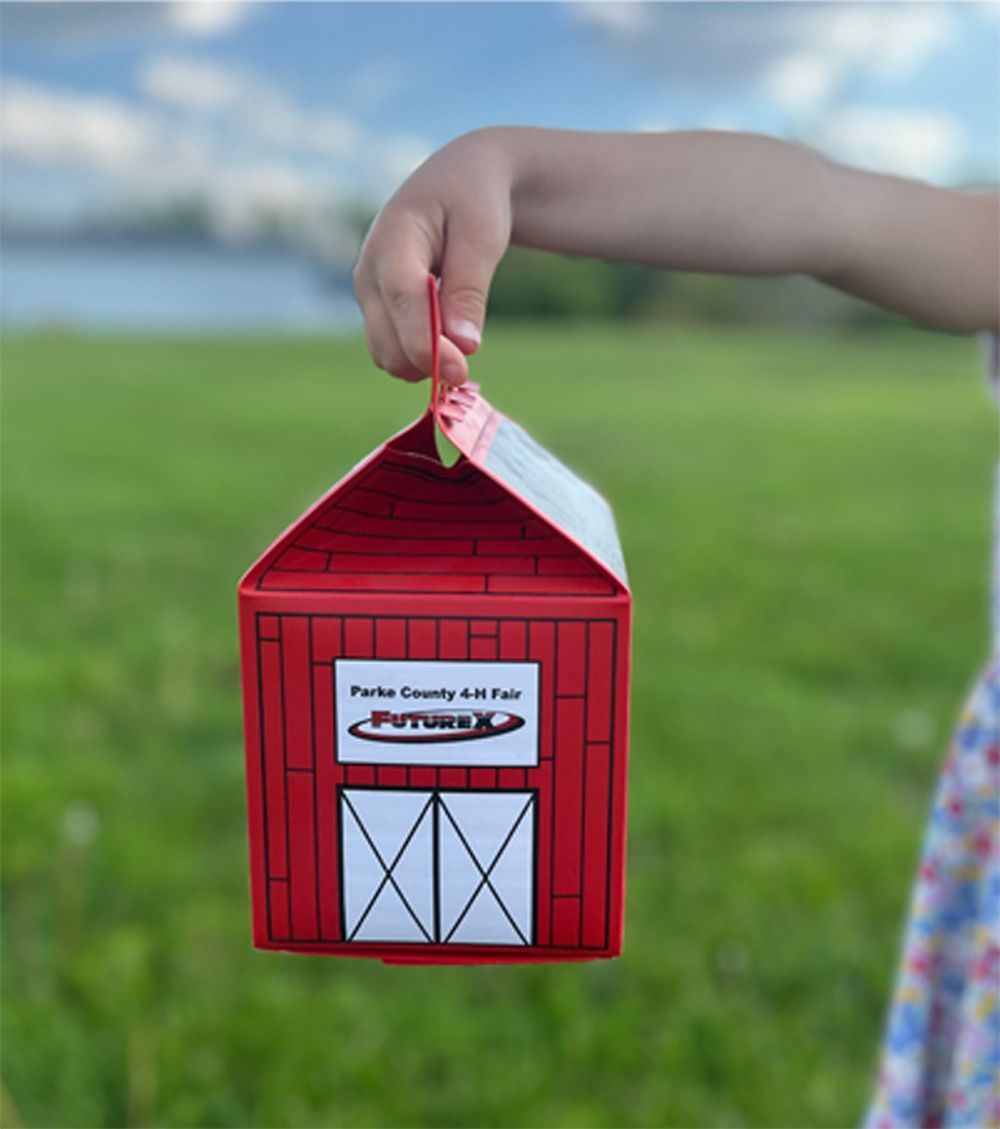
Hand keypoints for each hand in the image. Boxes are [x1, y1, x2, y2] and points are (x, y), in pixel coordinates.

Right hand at [353, 129, 513, 385]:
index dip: (429, 345)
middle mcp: (369, 272)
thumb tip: (464, 347)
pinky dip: (419, 359)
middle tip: (469, 360)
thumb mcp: (482, 236)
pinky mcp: (377, 310)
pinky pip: (392, 352)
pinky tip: (446, 340)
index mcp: (392, 241)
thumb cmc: (475, 201)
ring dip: (424, 363)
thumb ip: (469, 290)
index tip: (460, 372)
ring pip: (388, 356)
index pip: (403, 303)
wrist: (460, 181)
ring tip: (459, 339)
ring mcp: (368, 294)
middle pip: (389, 342)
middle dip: (430, 361)